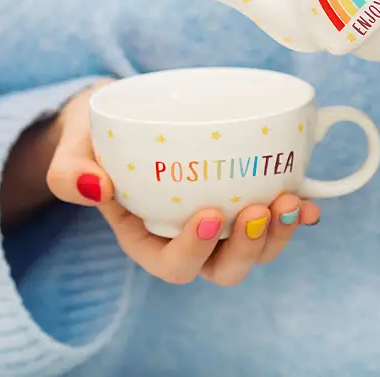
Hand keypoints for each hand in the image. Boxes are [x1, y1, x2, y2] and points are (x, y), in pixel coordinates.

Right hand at [46, 81, 319, 285]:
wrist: (126, 113)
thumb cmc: (97, 137)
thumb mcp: (73, 149)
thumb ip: (70, 172)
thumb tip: (97, 187)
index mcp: (147, 235)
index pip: (172, 264)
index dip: (194, 251)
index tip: (209, 214)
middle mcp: (188, 234)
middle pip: (223, 266)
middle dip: (247, 247)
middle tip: (257, 209)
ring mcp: (220, 214)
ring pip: (255, 247)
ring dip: (278, 232)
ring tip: (291, 201)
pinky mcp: (241, 189)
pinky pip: (273, 214)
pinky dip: (296, 213)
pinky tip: (310, 201)